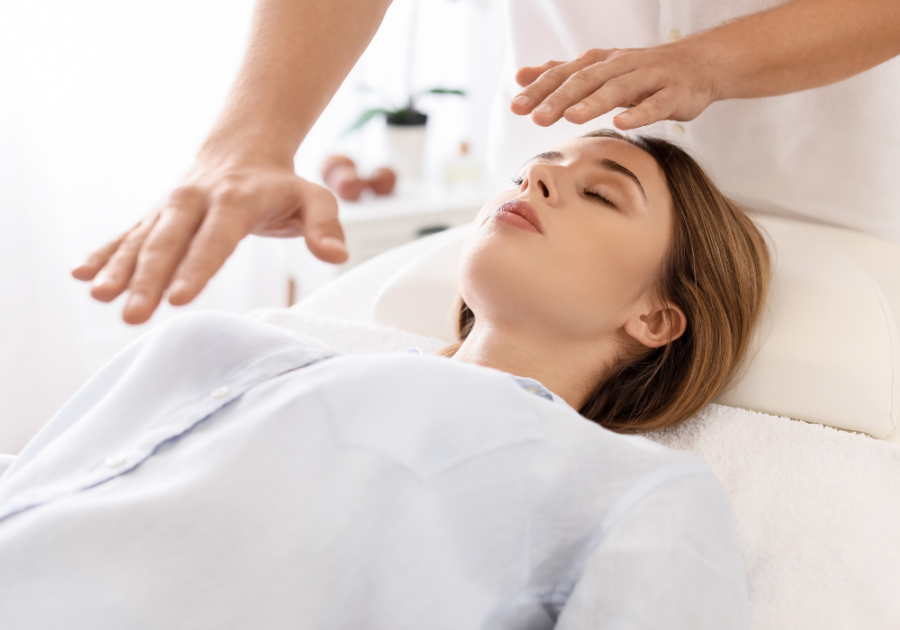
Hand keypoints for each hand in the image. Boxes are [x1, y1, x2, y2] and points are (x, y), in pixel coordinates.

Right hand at [72, 161, 347, 324]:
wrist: (242, 149)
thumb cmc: (282, 184)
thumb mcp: (315, 198)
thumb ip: (325, 225)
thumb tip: (336, 255)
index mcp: (235, 199)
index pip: (215, 239)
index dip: (196, 268)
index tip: (179, 298)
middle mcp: (195, 201)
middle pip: (169, 243)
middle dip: (149, 280)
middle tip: (134, 315)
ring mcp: (170, 208)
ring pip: (141, 240)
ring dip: (119, 269)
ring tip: (98, 296)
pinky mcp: (155, 215)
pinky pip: (127, 235)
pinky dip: (105, 253)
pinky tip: (82, 274)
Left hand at [510, 43, 719, 130]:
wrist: (699, 64)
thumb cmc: (642, 71)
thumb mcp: (598, 70)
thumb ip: (560, 75)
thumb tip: (520, 76)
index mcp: (601, 63)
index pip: (565, 74)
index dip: (540, 89)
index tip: (516, 107)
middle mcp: (622, 66)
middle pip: (587, 81)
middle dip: (560, 98)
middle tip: (536, 117)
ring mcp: (649, 78)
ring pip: (618, 89)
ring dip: (594, 103)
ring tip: (571, 117)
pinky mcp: (674, 93)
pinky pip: (655, 104)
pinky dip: (639, 113)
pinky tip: (621, 124)